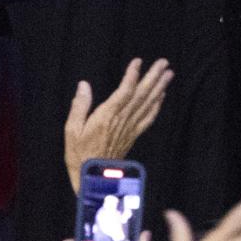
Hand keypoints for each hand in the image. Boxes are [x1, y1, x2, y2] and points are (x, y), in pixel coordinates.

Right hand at [64, 58, 171, 192]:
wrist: (94, 180)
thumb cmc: (80, 155)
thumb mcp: (71, 130)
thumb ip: (79, 106)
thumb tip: (83, 85)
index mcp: (106, 117)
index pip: (124, 92)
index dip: (132, 76)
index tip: (138, 61)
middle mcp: (122, 121)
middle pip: (141, 95)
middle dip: (153, 77)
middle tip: (164, 62)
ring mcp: (130, 129)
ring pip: (147, 104)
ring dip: (159, 87)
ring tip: (168, 73)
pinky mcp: (133, 136)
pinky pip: (148, 118)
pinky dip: (157, 106)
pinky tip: (162, 96)